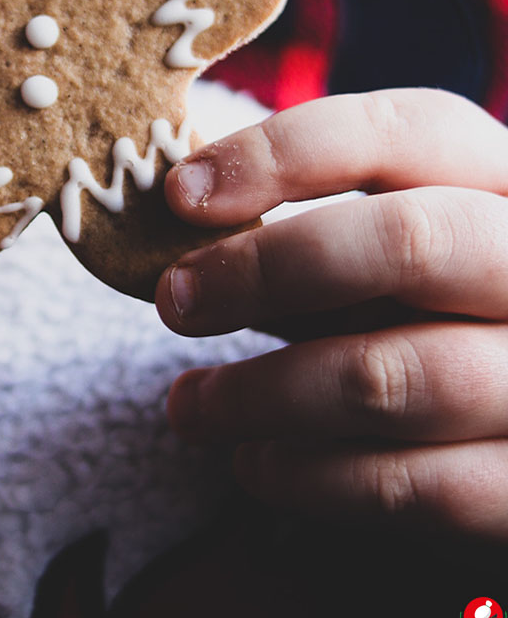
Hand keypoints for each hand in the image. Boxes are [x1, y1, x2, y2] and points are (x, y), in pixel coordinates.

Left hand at [155, 88, 507, 540]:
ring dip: (263, 392)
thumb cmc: (441, 326)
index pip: (410, 132)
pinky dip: (314, 477)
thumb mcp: (399, 264)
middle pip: (408, 241)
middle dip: (267, 268)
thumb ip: (323, 242)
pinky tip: (257, 465)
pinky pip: (417, 485)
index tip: (181, 192)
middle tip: (175, 301)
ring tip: (190, 407)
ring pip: (393, 374)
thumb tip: (190, 247)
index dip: (285, 152)